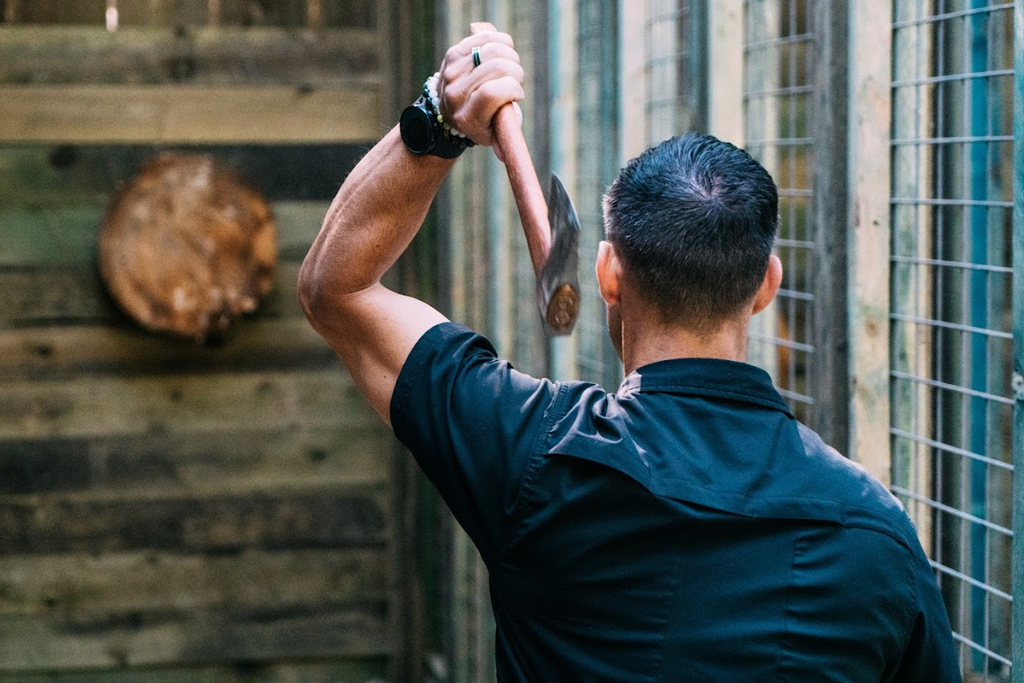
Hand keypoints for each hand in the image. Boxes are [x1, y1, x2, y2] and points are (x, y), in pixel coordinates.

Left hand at [437, 22, 524, 152]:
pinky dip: (502, 42)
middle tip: (514, 81)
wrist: (447, 111)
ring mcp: (452, 71)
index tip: (517, 94)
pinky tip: (502, 53)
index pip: (492, 92)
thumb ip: (506, 138)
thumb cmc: (480, 123)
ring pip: (493, 49)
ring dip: (510, 57)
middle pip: (497, 67)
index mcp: (467, 117)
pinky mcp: (454, 53)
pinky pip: (486, 37)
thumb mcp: (494, 135)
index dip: (512, 89)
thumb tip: (503, 153)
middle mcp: (456, 93)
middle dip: (515, 72)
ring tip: (508, 69)